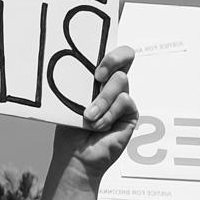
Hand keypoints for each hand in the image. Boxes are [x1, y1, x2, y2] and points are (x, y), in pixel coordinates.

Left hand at [56, 42, 138, 180]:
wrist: (75, 155)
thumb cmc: (69, 126)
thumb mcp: (69, 97)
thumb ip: (77, 79)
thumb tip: (68, 58)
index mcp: (96, 76)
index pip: (109, 50)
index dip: (108, 45)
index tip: (93, 57)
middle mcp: (112, 84)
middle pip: (126, 54)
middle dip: (112, 59)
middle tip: (97, 76)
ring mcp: (123, 97)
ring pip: (121, 81)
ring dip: (102, 100)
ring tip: (89, 117)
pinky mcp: (131, 113)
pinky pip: (124, 101)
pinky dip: (108, 113)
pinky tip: (99, 125)